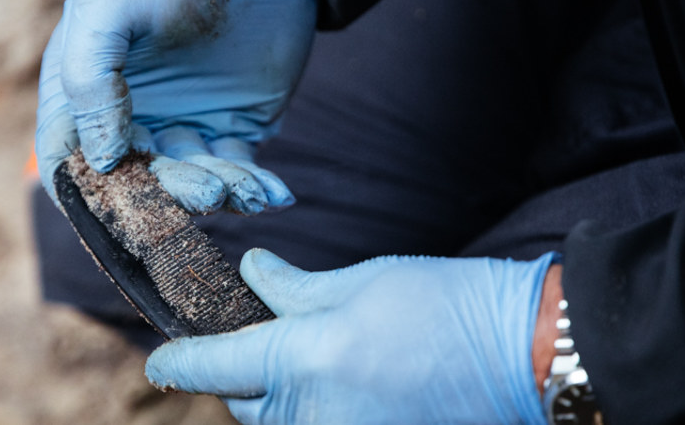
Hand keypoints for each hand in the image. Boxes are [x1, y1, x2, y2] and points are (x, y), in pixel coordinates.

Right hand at [35, 0, 315, 213]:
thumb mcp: (108, 3)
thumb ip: (88, 77)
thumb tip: (99, 158)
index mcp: (80, 92)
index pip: (67, 164)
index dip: (88, 193)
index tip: (123, 196)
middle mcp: (127, 118)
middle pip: (135, 185)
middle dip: (169, 195)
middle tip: (204, 187)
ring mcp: (182, 124)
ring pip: (189, 186)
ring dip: (216, 195)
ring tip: (245, 188)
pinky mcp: (234, 126)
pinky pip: (237, 172)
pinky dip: (253, 188)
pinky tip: (272, 191)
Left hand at [146, 249, 556, 424]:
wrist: (523, 355)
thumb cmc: (445, 305)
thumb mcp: (360, 282)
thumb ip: (293, 289)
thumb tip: (253, 273)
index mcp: (304, 359)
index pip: (211, 367)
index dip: (178, 361)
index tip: (161, 360)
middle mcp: (314, 414)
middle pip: (244, 403)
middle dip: (239, 375)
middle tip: (256, 337)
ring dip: (276, 399)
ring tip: (306, 359)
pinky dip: (311, 412)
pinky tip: (338, 383)